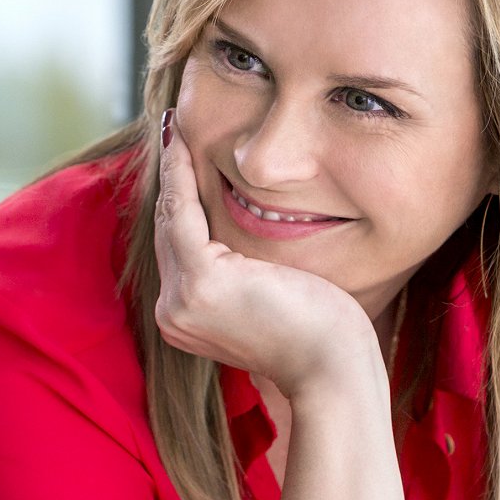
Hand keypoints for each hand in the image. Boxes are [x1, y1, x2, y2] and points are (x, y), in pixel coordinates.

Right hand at [152, 107, 375, 399]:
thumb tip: (244, 247)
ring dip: (172, 169)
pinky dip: (181, 175)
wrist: (331, 369)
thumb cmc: (318, 335)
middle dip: (171, 180)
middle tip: (172, 133)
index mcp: (184, 318)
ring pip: (171, 219)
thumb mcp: (269, 298)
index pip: (178, 249)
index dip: (178, 202)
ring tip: (174, 130)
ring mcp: (180, 300)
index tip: (180, 161)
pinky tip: (183, 144)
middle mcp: (171, 312)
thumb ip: (244, 274)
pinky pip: (183, 213)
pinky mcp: (200, 281)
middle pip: (168, 230)